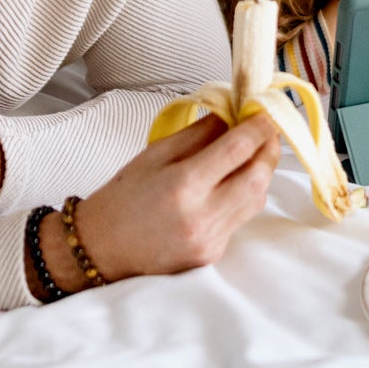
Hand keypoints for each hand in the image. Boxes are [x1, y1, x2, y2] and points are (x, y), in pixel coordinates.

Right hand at [64, 113, 281, 284]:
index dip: (259, 127)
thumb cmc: (122, 198)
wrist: (99, 250)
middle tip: (267, 131)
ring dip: (260, 173)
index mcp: (183, 185)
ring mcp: (209, 240)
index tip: (265, 112)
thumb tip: (233, 115)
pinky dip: (243, 197)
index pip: (237, 149)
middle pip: (258, 177)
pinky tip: (230, 185)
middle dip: (269, 150)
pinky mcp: (212, 255)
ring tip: (251, 154)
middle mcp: (201, 216)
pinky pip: (240, 219)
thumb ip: (199, 133)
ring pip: (256, 200)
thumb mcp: (155, 154)